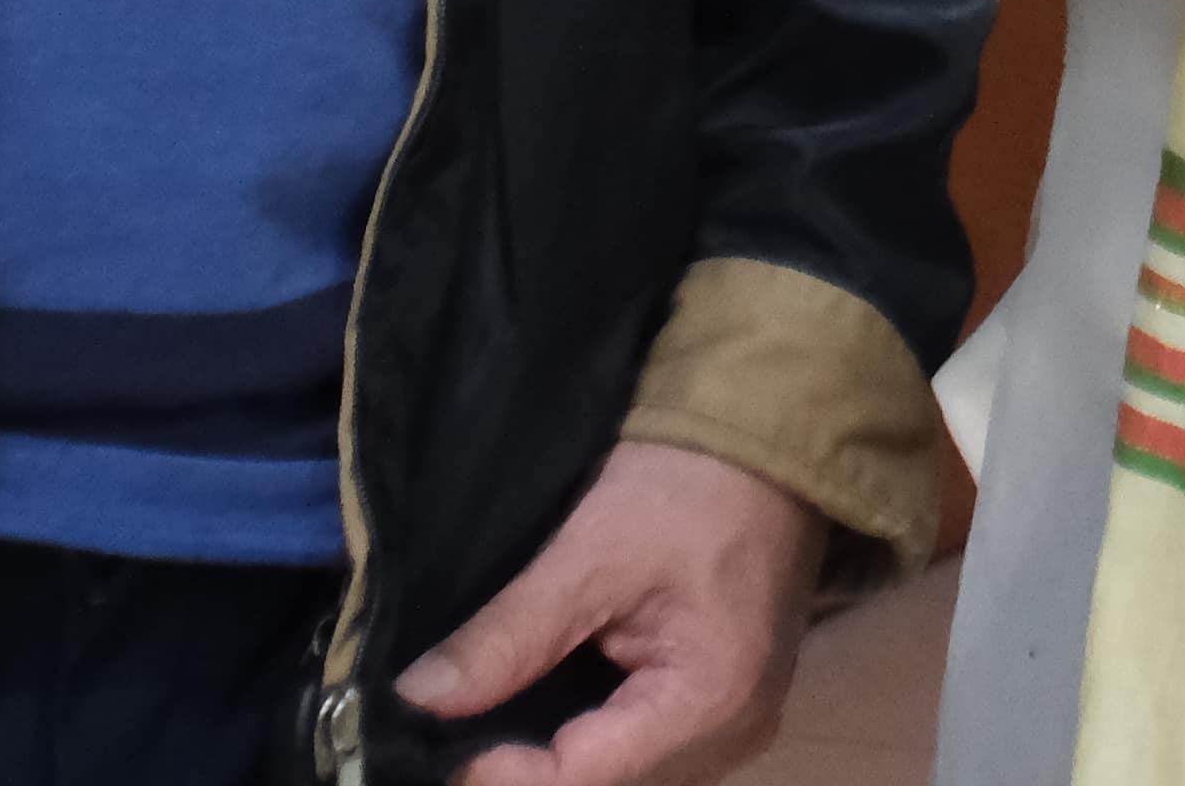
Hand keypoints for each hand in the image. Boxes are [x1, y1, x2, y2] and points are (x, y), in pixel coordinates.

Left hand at [391, 438, 825, 785]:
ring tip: (484, 716)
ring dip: (551, 754)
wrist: (768, 435)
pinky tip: (537, 706)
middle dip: (520, 765)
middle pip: (600, 783)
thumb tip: (417, 700)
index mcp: (708, 705)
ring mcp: (731, 726)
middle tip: (448, 726)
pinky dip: (585, 733)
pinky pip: (638, 746)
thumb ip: (509, 636)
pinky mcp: (720, 706)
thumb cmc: (688, 482)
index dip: (496, 770)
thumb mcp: (590, 551)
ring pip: (616, 772)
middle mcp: (731, 737)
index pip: (579, 778)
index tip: (428, 731)